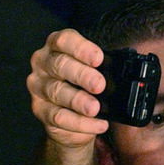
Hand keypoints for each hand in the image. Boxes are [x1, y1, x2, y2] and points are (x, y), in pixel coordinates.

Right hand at [27, 28, 109, 149]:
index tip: (99, 58)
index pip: (64, 40)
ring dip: (78, 100)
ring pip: (57, 91)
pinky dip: (80, 122)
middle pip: (60, 65)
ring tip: (95, 108)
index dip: (81, 48)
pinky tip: (98, 124)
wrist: (75, 119)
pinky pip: (58, 117)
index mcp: (57, 47)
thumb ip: (105, 70)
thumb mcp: (97, 73)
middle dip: (82, 75)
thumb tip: (125, 75)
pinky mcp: (40, 110)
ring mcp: (38, 87)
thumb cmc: (86, 87)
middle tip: (100, 85)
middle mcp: (43, 63)